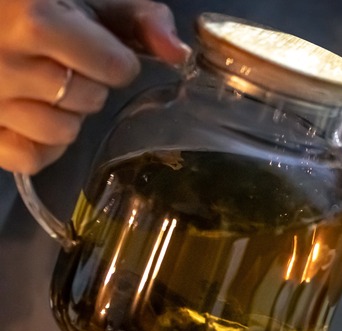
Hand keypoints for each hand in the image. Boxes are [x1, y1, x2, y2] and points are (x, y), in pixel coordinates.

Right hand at [0, 0, 189, 173]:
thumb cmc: (35, 6)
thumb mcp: (90, 0)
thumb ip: (141, 19)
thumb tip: (179, 54)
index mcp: (33, 17)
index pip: (116, 68)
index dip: (117, 63)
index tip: (97, 51)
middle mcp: (3, 59)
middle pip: (89, 101)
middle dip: (89, 86)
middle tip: (64, 66)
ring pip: (60, 133)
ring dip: (65, 116)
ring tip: (44, 89)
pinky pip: (29, 159)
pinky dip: (39, 146)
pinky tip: (31, 117)